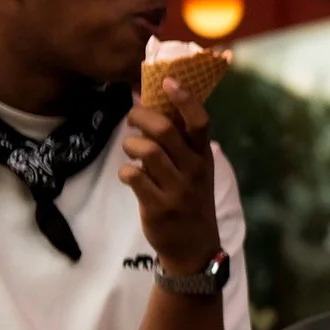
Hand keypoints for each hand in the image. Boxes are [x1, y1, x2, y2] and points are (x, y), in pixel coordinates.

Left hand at [122, 78, 220, 274]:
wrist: (195, 248)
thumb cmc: (191, 201)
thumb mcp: (195, 171)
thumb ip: (178, 143)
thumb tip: (149, 104)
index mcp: (204, 157)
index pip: (199, 121)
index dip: (184, 98)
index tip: (167, 81)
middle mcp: (193, 170)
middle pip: (165, 131)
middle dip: (141, 118)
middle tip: (132, 120)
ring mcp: (176, 189)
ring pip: (146, 151)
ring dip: (131, 145)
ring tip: (131, 151)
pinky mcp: (158, 207)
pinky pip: (133, 177)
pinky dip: (126, 172)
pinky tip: (130, 176)